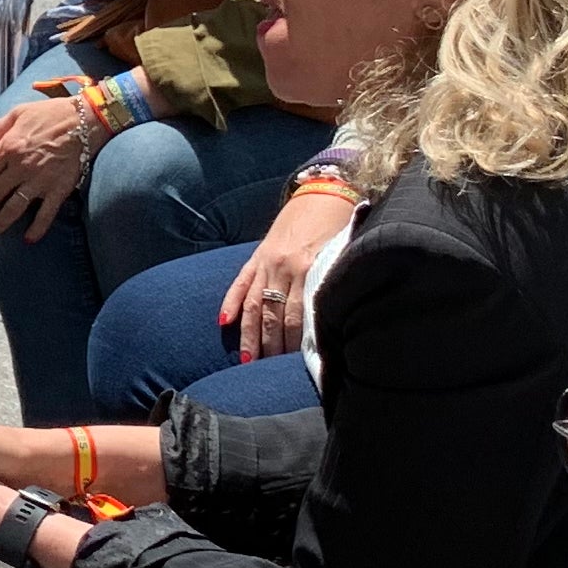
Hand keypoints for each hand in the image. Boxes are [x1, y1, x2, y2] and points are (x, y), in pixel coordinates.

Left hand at [0, 88, 97, 239]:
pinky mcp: (58, 189)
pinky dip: (36, 229)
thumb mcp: (17, 114)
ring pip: (14, 207)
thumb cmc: (51, 114)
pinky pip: (45, 214)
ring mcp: (39, 181)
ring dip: (0, 221)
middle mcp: (21, 167)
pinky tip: (28, 239)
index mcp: (9, 147)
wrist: (86, 120)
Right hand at [219, 192, 331, 362]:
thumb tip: (340, 327)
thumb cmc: (341, 229)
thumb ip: (334, 288)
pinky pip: (239, 282)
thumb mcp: (343, 258)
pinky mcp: (256, 255)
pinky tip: (224, 323)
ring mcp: (266, 261)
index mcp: (309, 268)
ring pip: (254, 305)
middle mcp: (284, 267)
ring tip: (247, 362)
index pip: (299, 318)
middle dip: (270, 349)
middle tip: (267, 375)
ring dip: (249, 336)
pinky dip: (230, 302)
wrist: (325, 192)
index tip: (298, 369)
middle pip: (273, 317)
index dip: (296, 346)